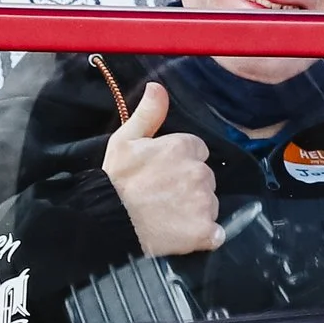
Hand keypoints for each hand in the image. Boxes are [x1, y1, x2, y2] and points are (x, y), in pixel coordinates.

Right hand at [102, 82, 222, 255]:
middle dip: (189, 184)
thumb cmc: (115, 181)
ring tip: (168, 215)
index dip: (180, 161)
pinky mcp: (205, 231)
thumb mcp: (124, 141)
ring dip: (196, 209)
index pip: (197, 151)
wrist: (108, 222)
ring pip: (210, 204)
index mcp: (183, 148)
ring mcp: (204, 203)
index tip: (163, 173)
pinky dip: (204, 235)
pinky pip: (215, 233)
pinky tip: (183, 233)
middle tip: (163, 195)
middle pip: (205, 177)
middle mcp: (199, 173)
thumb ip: (148, 114)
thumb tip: (157, 87)